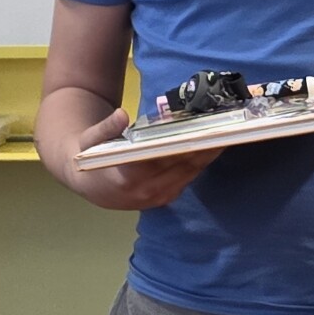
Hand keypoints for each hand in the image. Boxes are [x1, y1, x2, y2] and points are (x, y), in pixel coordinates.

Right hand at [50, 107, 219, 210]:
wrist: (89, 186)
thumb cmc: (89, 158)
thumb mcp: (89, 140)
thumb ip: (105, 128)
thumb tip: (121, 115)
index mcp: (126, 178)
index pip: (162, 159)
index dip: (184, 145)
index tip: (201, 130)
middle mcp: (145, 192)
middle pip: (182, 166)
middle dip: (203, 146)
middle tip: (223, 127)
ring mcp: (157, 198)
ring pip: (189, 173)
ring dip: (207, 155)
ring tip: (224, 134)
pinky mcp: (165, 200)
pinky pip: (187, 179)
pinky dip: (200, 163)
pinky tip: (211, 147)